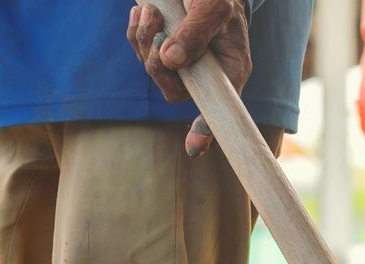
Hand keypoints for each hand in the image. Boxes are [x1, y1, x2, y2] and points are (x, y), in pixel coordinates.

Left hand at [128, 1, 251, 157]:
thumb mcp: (213, 10)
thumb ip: (195, 33)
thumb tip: (171, 60)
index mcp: (228, 72)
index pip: (218, 108)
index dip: (205, 129)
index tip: (193, 148)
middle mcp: (205, 76)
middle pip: (174, 90)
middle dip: (155, 63)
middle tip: (156, 28)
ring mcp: (183, 66)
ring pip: (153, 70)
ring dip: (143, 41)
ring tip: (151, 12)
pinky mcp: (164, 52)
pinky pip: (141, 52)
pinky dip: (136, 33)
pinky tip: (141, 14)